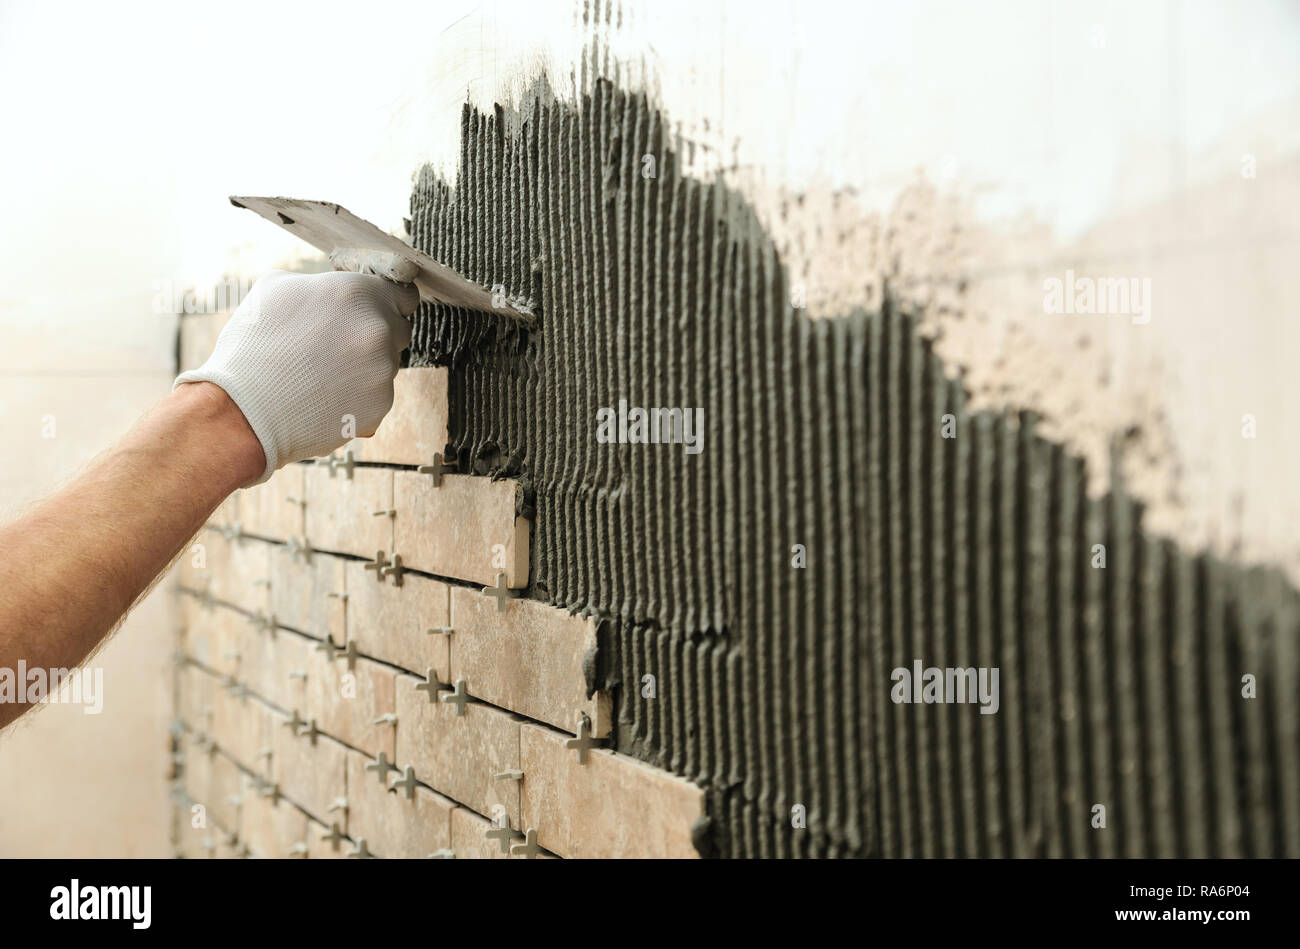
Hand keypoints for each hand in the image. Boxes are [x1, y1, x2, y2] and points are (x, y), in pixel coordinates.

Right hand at [174, 270, 416, 483]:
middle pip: (398, 330)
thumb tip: (335, 287)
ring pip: (387, 364)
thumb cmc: (253, 347)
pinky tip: (326, 395)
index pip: (403, 293)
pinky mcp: (381, 404)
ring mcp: (383, 369)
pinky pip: (379, 394)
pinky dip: (360, 395)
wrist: (244, 410)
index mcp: (357, 293)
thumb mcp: (275, 289)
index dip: (387, 302)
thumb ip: (320, 283)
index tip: (375, 311)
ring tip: (322, 373)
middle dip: (375, 336)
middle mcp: (378, 329)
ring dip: (366, 366)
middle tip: (337, 346)